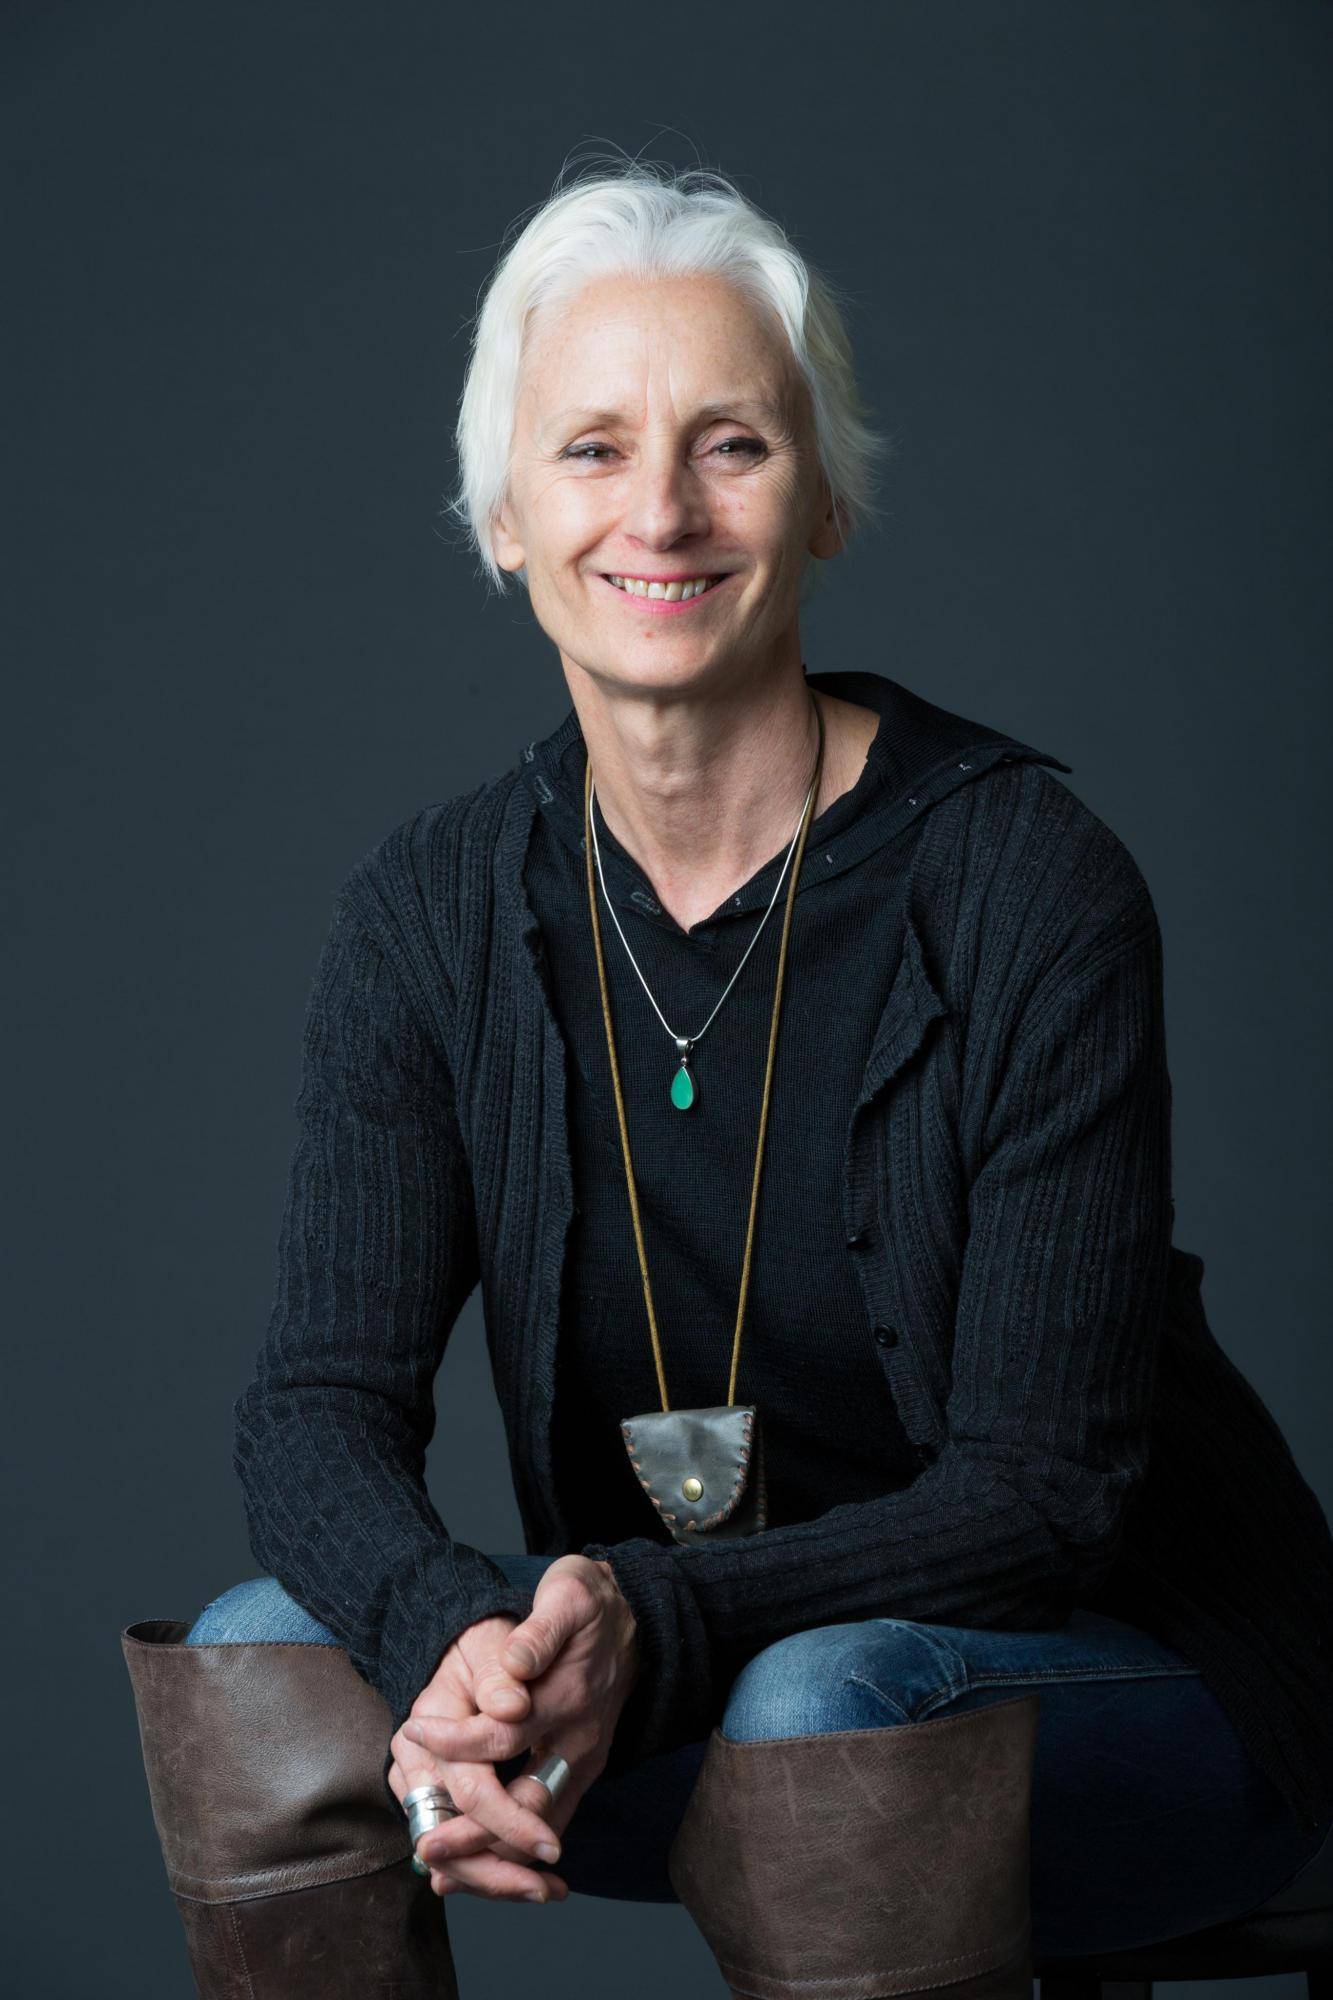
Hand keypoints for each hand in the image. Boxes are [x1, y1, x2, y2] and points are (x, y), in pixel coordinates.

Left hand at [388, 1555, 639, 1903]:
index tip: (413, 1737)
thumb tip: (515, 1664)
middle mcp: (580, 1742)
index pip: (502, 1737)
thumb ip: (539, 1635)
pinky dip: (513, 1847)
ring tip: (444, 1873)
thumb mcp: (567, 1598)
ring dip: (493, 1855)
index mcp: (569, 1700)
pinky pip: (548, 1820)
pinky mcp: (580, 1770)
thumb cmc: (591, 1604)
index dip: (455, 1744)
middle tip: (427, 1849)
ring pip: (540, 1826)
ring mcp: (584, 1762)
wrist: (636, 1616)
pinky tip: (478, 1861)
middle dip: (475, 1834)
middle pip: (525, 1804)